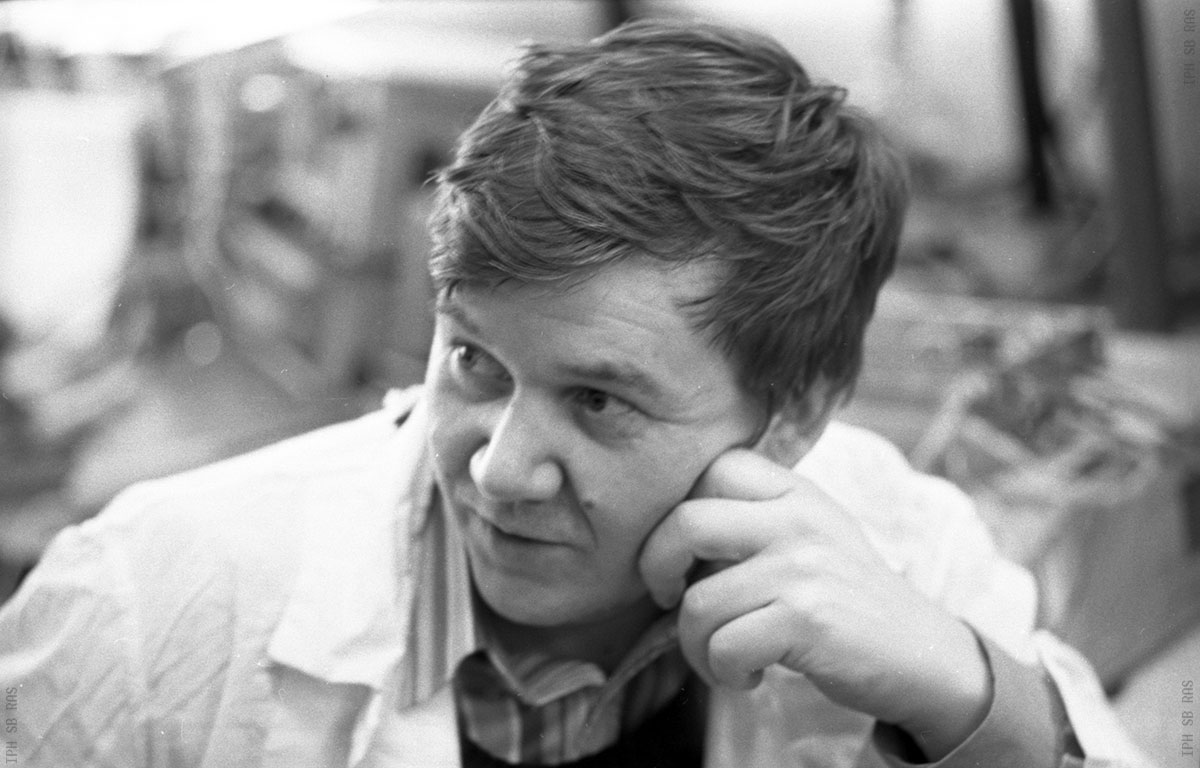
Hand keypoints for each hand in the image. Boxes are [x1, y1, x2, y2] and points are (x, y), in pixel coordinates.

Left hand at [638, 449, 991, 758]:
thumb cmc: (846, 598)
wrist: (923, 653)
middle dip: (656, 569)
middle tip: (670, 600)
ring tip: (724, 657)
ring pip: (698, 603)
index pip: (713, 469)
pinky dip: (723, 672)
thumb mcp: (809, 536)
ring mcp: (803, 566)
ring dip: (696, 646)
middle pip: (686, 523)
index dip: (676, 515)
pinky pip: (725, 646)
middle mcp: (798, 518)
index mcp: (795, 490)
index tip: (681, 556)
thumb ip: (752, 520)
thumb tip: (665, 538)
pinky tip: (749, 675)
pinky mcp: (807, 618)